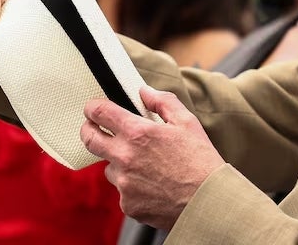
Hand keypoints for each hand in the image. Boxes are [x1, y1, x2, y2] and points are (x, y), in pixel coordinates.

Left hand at [81, 85, 224, 229]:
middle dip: (88, 130)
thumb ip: (163, 102)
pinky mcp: (128, 204)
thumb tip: (144, 92)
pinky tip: (154, 184)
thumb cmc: (201, 159)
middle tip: (94, 128)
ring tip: (146, 164)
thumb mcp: (187, 122)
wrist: (208, 201)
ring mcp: (124, 183)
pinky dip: (133, 185)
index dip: (93, 107)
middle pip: (90, 139)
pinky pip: (123, 190)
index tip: (93, 107)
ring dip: (119, 162)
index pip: (100, 113)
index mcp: (138, 133)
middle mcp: (125, 158)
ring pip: (109, 167)